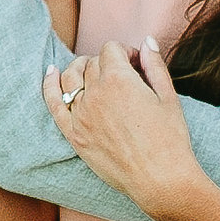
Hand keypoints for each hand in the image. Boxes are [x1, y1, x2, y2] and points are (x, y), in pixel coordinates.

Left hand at [42, 42, 203, 220]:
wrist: (160, 179)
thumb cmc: (170, 139)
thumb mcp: (168, 97)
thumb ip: (154, 65)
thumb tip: (146, 41)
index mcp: (119, 79)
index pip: (112, 50)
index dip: (125, 52)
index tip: (137, 64)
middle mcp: (95, 93)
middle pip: (92, 63)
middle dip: (108, 63)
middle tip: (124, 76)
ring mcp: (81, 114)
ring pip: (71, 77)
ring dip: (80, 68)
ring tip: (92, 72)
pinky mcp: (73, 134)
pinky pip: (53, 102)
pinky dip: (49, 84)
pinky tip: (51, 73)